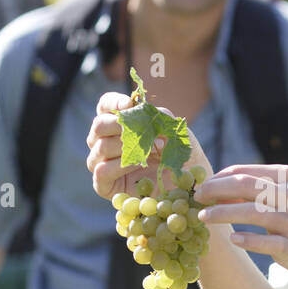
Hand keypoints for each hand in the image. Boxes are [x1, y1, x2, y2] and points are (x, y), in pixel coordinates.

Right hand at [86, 92, 212, 199]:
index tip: (129, 105)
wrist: (189, 185)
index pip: (104, 106)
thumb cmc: (180, 155)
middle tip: (142, 132)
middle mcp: (106, 142)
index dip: (113, 103)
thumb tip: (143, 114)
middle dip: (119, 125)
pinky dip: (118, 166)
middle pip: (98, 125)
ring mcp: (103, 163)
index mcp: (119, 124)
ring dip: (124, 146)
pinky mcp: (104, 186)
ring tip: (147, 151)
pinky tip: (137, 164)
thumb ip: (160, 118)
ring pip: (99, 147)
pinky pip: (100, 171)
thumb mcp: (175, 131)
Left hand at [193, 163, 287, 287]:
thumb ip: (263, 191)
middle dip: (214, 191)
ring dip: (223, 214)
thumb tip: (221, 191)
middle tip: (195, 198)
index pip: (244, 172)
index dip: (218, 178)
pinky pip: (266, 242)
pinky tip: (232, 240)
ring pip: (251, 212)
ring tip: (203, 219)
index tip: (201, 186)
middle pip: (244, 186)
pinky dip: (247, 240)